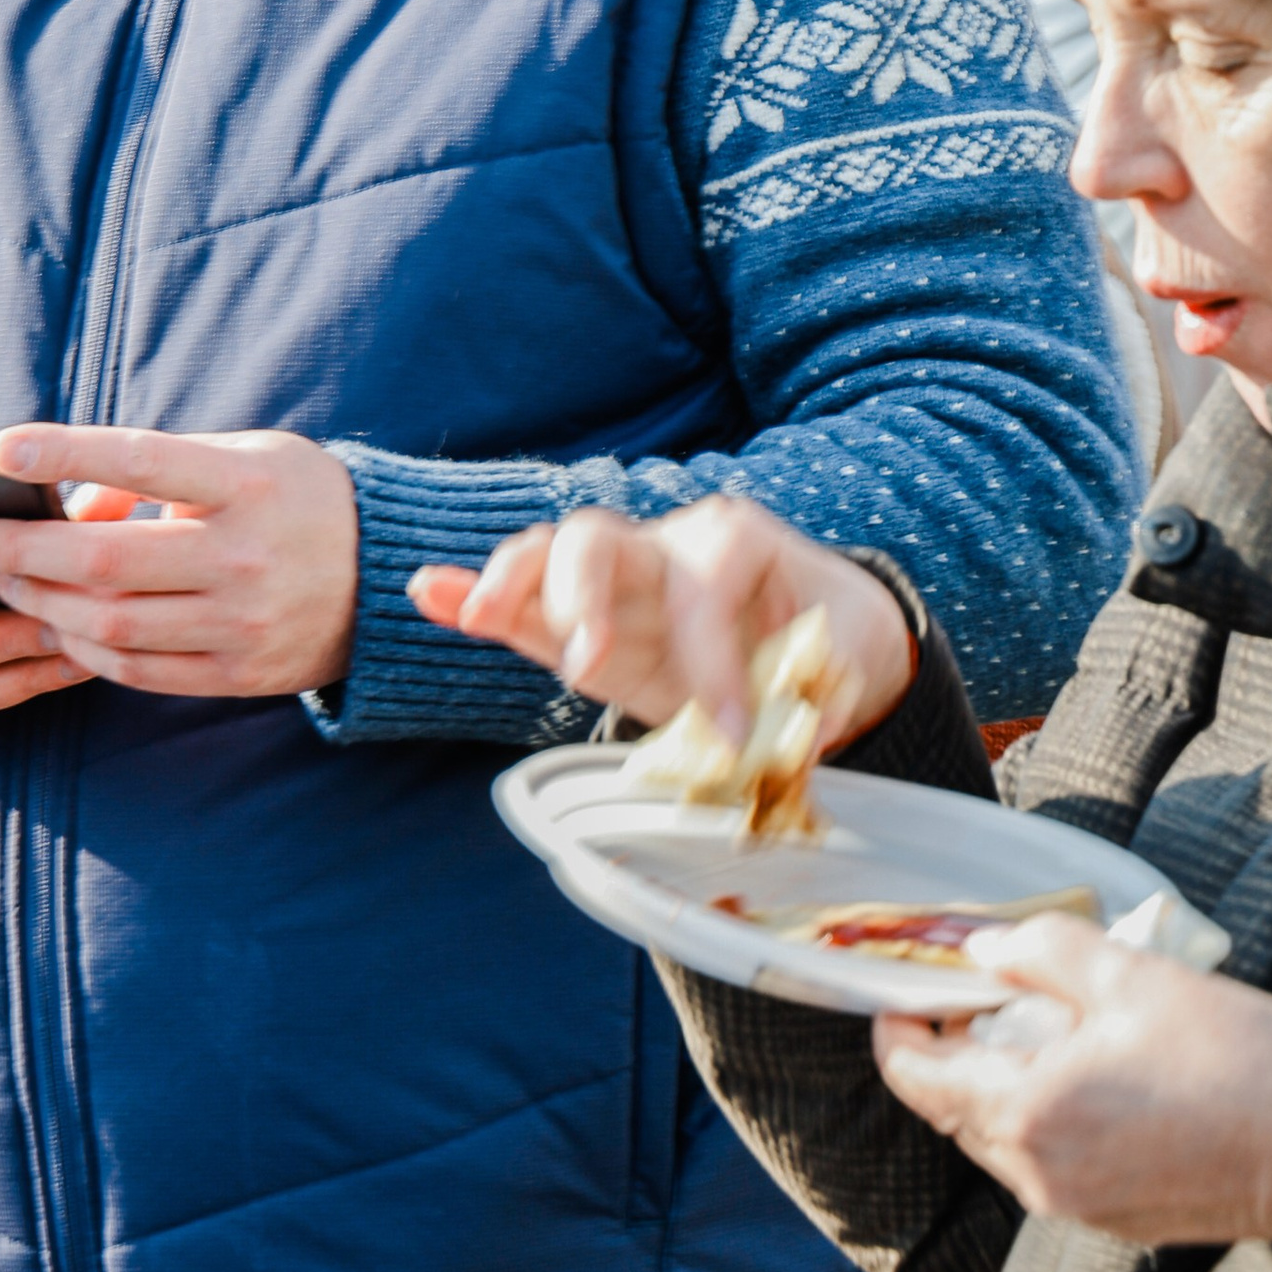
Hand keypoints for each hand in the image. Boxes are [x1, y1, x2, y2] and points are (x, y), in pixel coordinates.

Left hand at [0, 424, 360, 698]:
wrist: (390, 579)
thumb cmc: (298, 501)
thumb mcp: (241, 458)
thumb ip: (155, 472)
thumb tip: (67, 499)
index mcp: (248, 485)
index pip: (141, 460)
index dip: (65, 453)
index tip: (1, 449)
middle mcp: (246, 557)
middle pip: (106, 560)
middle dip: (22, 549)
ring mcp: (244, 623)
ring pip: (112, 624)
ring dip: (42, 603)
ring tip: (6, 581)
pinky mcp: (240, 674)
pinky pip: (138, 670)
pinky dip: (85, 648)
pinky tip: (57, 625)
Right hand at [408, 495, 913, 748]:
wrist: (817, 626)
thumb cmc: (828, 636)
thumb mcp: (845, 655)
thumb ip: (823, 682)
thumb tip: (805, 720)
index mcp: (732, 542)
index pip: (704, 589)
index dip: (715, 661)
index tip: (730, 732)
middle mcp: (662, 544)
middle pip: (597, 539)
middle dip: (583, 597)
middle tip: (589, 668)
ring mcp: (615, 577)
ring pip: (546, 555)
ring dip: (509, 584)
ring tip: (478, 615)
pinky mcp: (580, 616)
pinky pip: (521, 597)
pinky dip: (469, 592)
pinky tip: (426, 591)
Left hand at [874, 916, 1271, 1245]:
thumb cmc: (1233, 1059)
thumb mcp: (1132, 977)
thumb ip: (1041, 950)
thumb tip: (981, 948)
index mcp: (1027, 1111)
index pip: (915, 1078)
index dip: (896, 1032)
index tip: (902, 995)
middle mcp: (1036, 1172)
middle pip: (950, 1111)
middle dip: (948, 1054)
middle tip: (974, 1001)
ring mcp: (1074, 1205)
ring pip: (996, 1142)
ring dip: (994, 1089)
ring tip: (1034, 1033)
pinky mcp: (1111, 1220)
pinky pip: (1043, 1167)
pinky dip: (1039, 1122)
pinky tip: (1081, 1080)